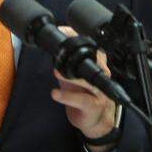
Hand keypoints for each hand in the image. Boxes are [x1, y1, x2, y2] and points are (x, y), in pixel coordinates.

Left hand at [49, 26, 116, 151]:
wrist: (94, 120)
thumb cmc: (84, 95)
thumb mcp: (73, 77)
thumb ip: (64, 63)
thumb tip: (51, 48)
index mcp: (97, 66)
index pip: (90, 48)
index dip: (77, 39)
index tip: (63, 31)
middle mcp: (100, 77)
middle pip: (91, 63)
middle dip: (76, 56)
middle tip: (58, 50)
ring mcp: (98, 92)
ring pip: (87, 82)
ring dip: (70, 76)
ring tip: (56, 71)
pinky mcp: (93, 106)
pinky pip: (81, 100)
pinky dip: (67, 97)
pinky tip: (55, 94)